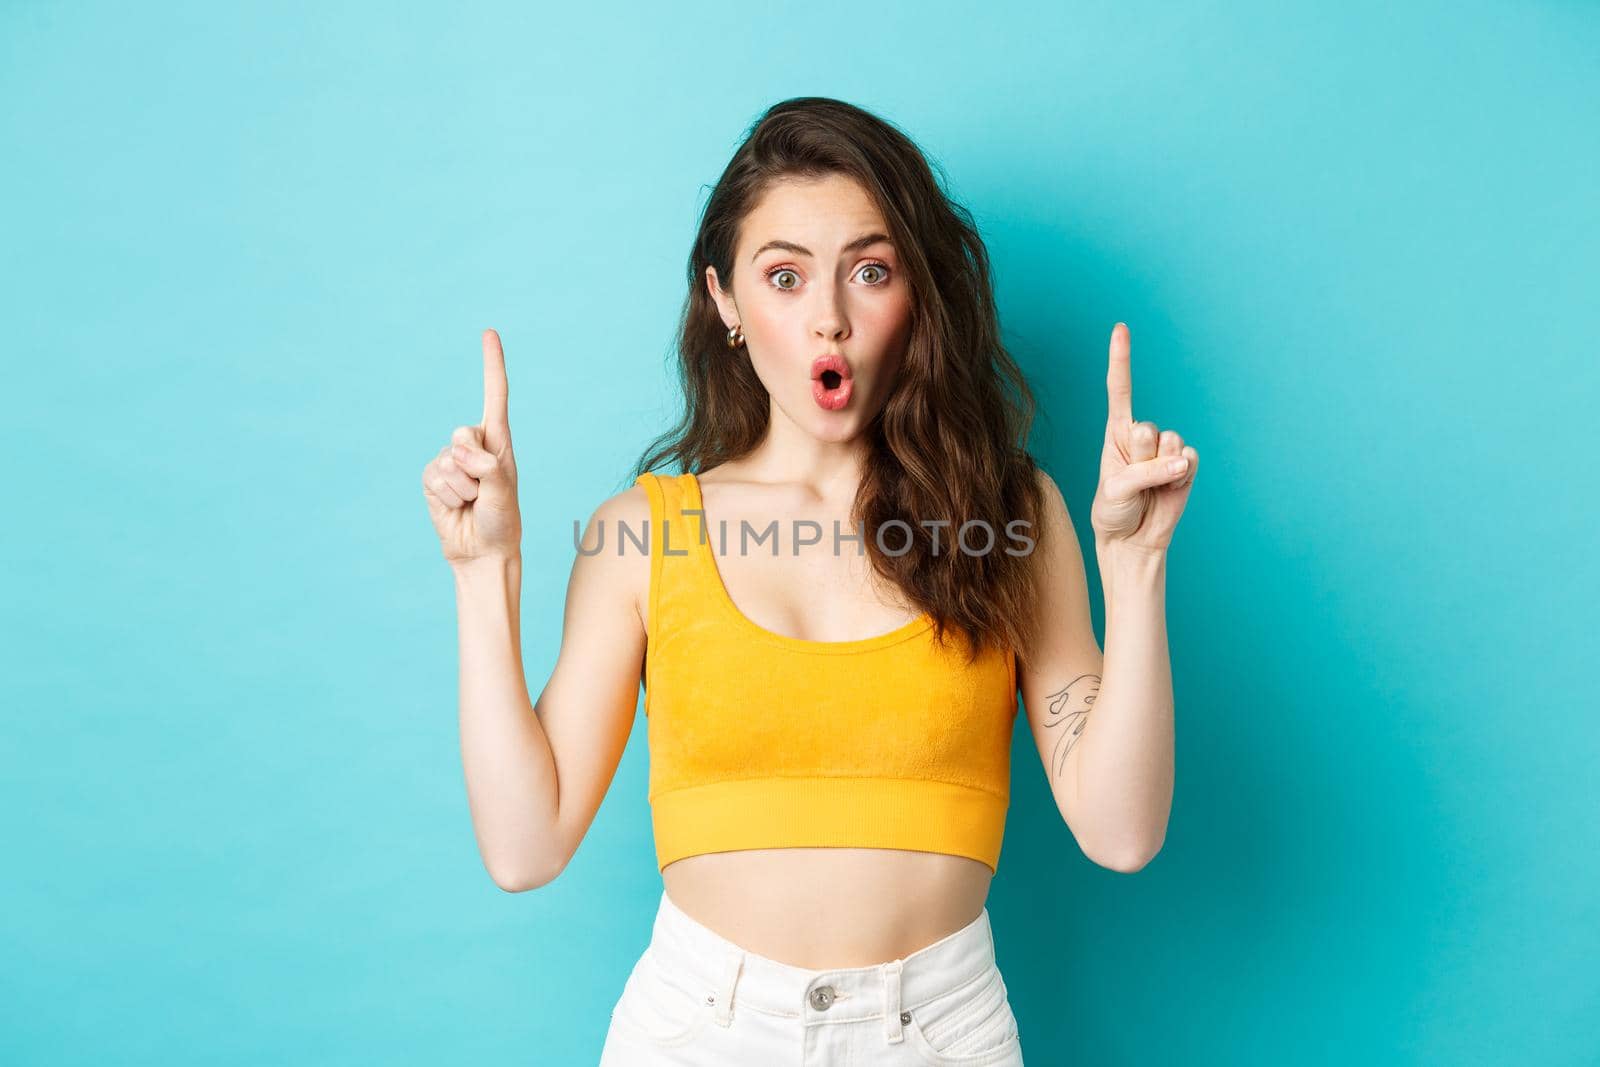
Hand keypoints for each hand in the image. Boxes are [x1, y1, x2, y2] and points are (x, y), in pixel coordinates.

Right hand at [421, 329, 522, 566]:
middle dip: (472, 465)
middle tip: (484, 492)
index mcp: (499, 442)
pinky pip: (433, 477)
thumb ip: (488, 468)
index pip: (494, 396)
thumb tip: (461, 453)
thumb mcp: (504, 493)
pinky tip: (455, 506)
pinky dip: (446, 496)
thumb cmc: (502, 522)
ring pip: (447, 461)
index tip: (489, 333)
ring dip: (461, 489)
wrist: (482, 551)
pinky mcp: (432, 478)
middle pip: (462, 434)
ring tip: (472, 503)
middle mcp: (474, 446)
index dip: (491, 364)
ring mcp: (451, 461)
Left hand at [1088, 323, 1198, 553]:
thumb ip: (1144, 471)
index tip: (1120, 328)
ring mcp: (1166, 449)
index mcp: (1116, 432)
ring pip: (1170, 444)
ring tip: (1149, 487)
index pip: (1120, 390)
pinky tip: (1170, 487)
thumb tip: (1182, 459)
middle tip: (1133, 479)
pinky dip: (1180, 476)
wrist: (1132, 540)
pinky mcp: (1186, 465)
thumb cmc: (1114, 512)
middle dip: (1140, 458)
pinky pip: (1189, 460)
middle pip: (1146, 429)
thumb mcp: (1115, 490)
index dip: (1121, 359)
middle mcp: (1141, 436)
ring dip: (1159, 470)